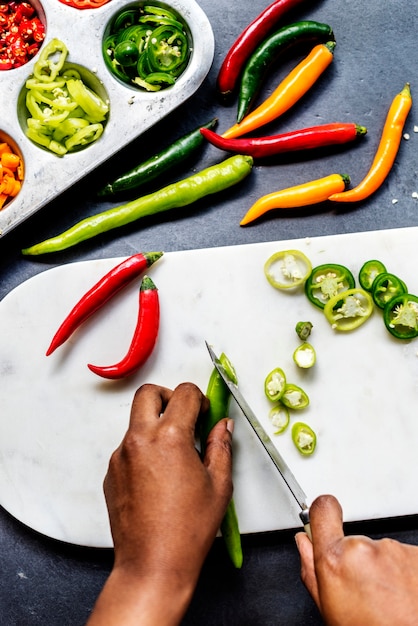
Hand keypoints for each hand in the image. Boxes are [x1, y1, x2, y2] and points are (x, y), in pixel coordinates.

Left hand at [88, 382, 233, 625]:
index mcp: (169, 437)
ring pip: (136, 422)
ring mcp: (120, 456)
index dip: (200, 399)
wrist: (152, 565)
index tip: (205, 414)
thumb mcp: (219, 484)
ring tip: (175, 456)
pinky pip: (128, 447)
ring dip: (155, 425)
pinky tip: (160, 477)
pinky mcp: (111, 473)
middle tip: (185, 417)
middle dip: (168, 396)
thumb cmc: (188, 529)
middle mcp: (139, 440)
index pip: (184, 393)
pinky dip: (144, 450)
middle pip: (148, 393)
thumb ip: (221, 446)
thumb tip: (222, 426)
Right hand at [295, 494, 417, 625]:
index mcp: (336, 560)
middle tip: (366, 592)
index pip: (323, 510)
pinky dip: (403, 573)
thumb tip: (305, 544)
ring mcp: (395, 551)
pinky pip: (404, 558)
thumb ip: (311, 570)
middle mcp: (364, 549)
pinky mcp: (417, 555)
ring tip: (388, 598)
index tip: (325, 515)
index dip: (322, 513)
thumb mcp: (329, 609)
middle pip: (355, 541)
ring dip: (383, 569)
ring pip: (381, 551)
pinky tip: (404, 595)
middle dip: (358, 561)